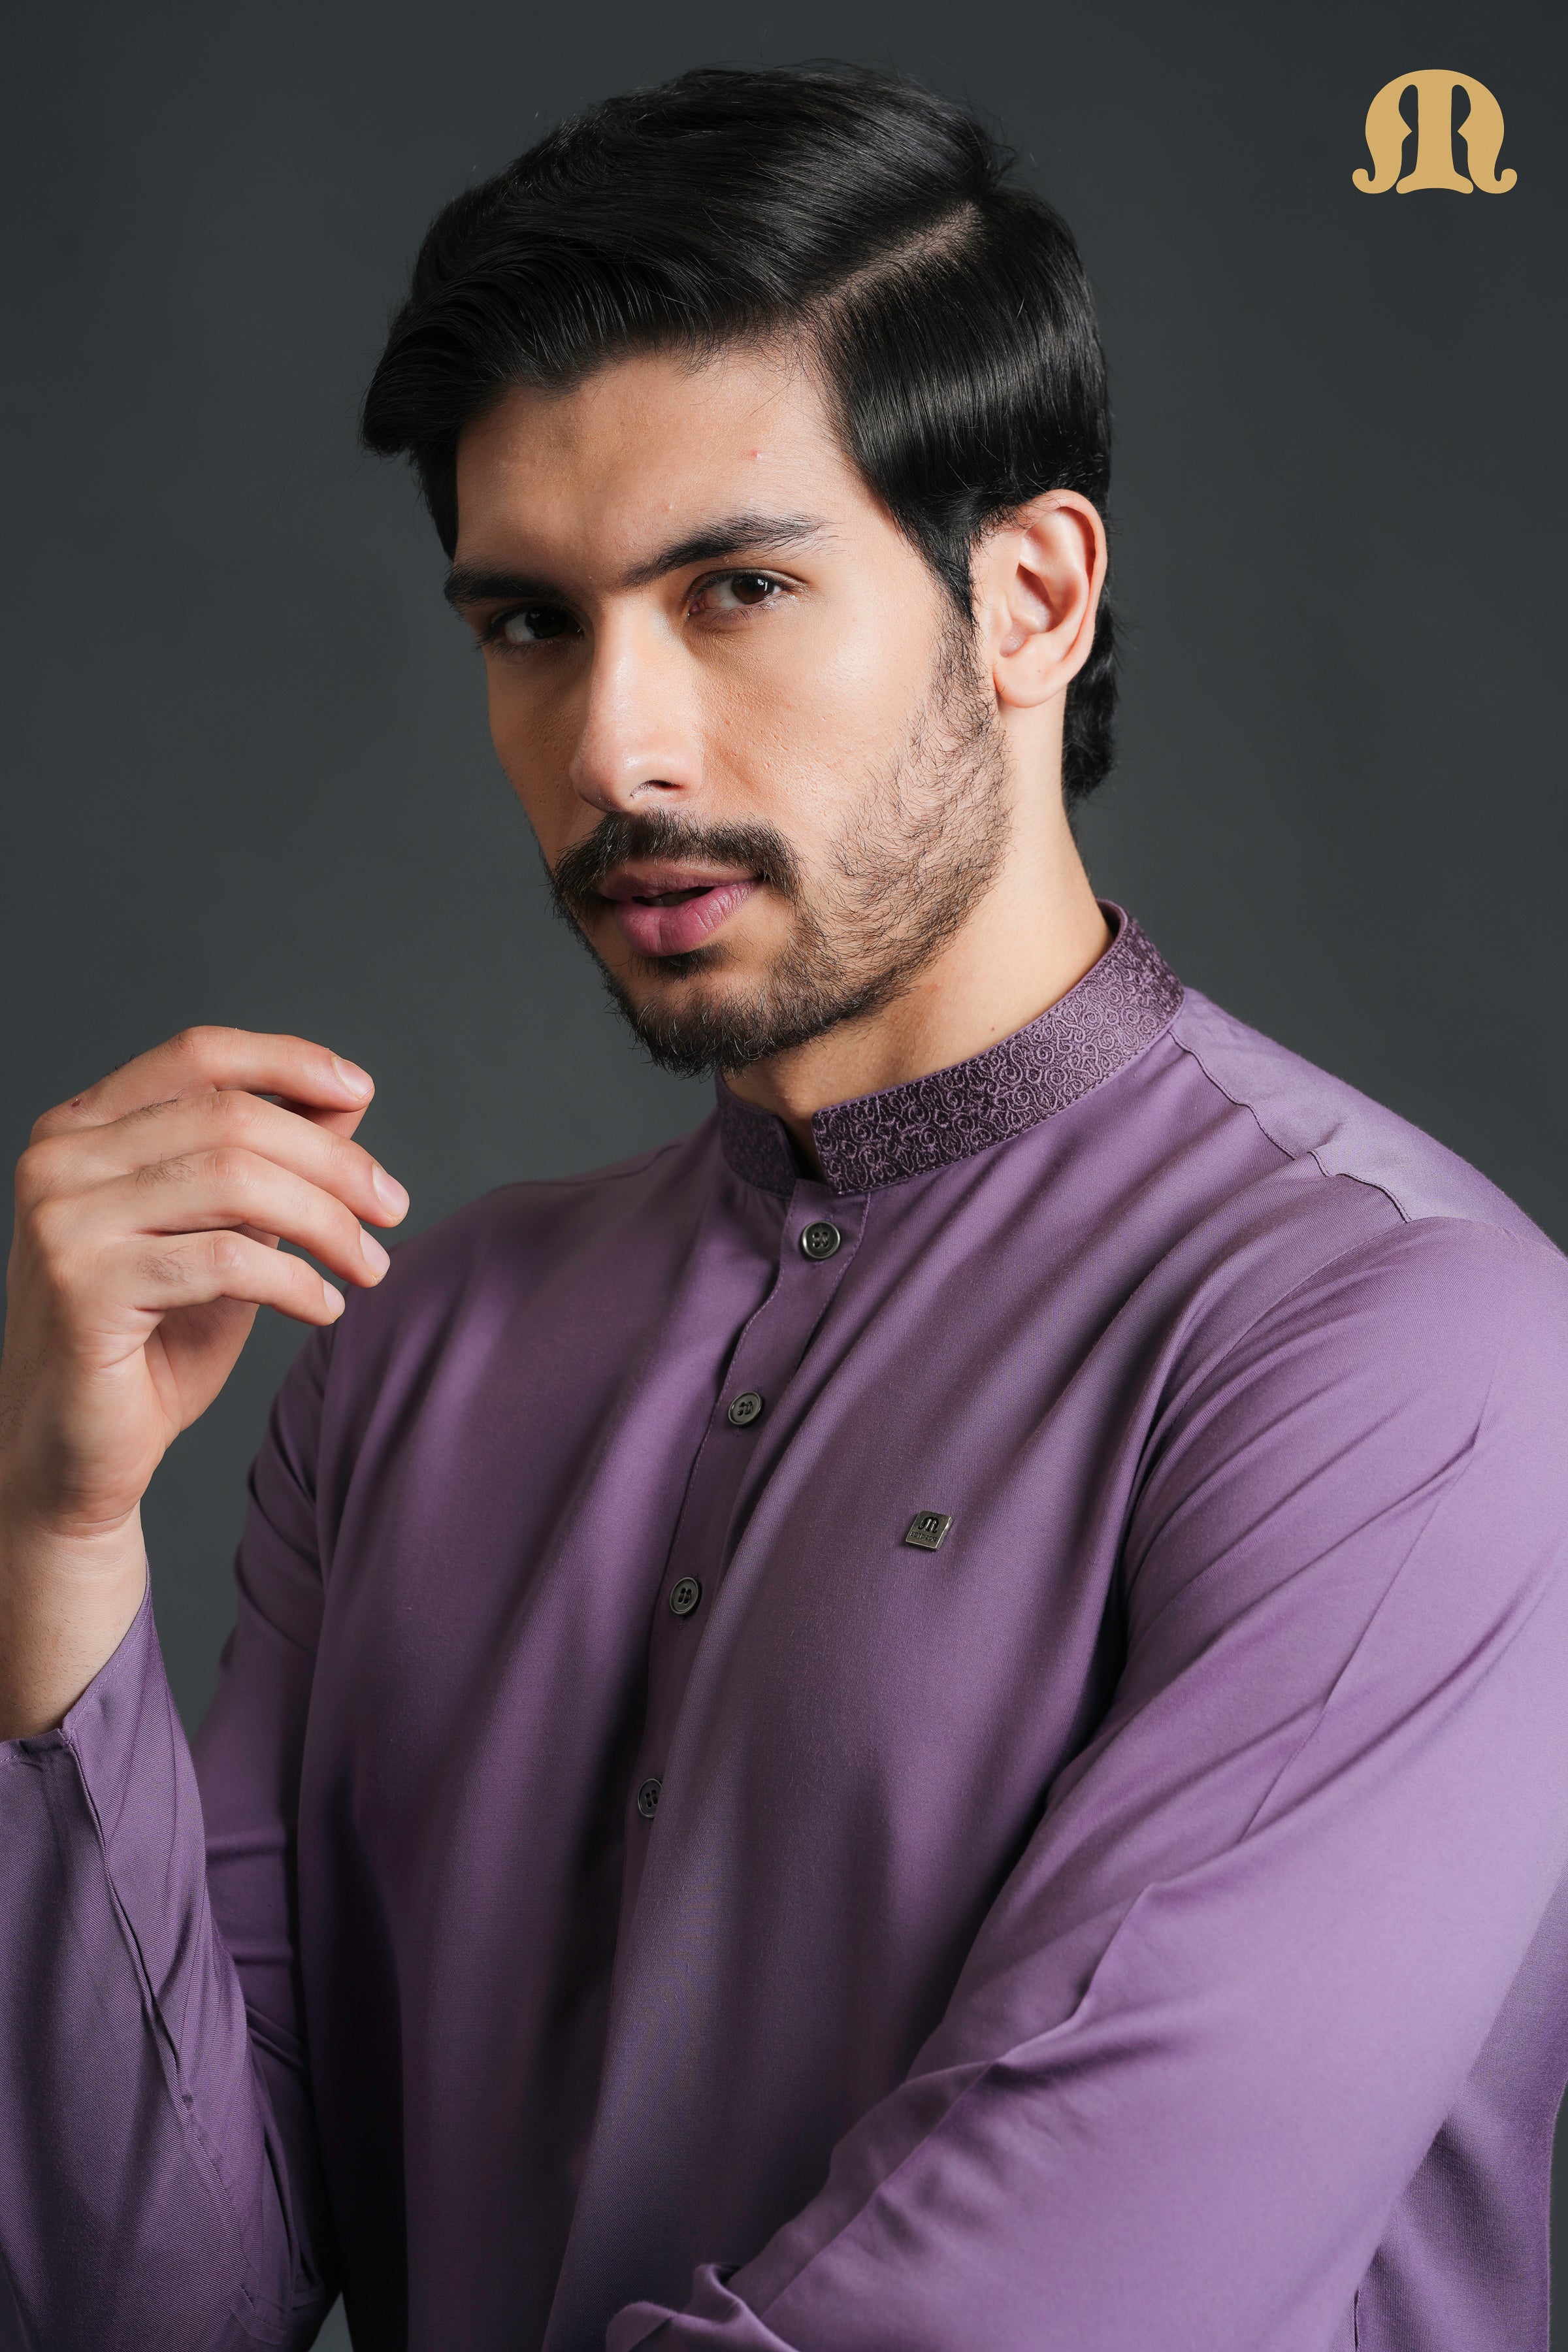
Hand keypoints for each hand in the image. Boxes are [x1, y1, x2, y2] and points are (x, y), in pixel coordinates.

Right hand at [0, 1028, 407, 1733]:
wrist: (75, 1456)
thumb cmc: (152, 1345)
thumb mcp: (224, 1237)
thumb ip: (270, 1166)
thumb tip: (344, 1097)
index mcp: (83, 1128)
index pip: (196, 1055)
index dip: (287, 1062)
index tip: (361, 1090)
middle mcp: (60, 1159)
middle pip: (231, 1118)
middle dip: (333, 1162)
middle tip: (393, 1209)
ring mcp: (62, 1220)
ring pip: (234, 1180)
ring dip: (327, 1223)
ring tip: (371, 1267)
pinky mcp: (83, 1286)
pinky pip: (223, 1259)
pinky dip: (295, 1280)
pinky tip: (325, 1308)